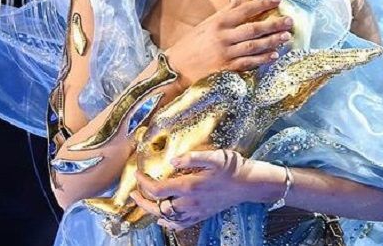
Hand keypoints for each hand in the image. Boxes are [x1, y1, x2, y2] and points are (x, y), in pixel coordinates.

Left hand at [128, 149, 252, 229]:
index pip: (159, 190)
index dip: (144, 183)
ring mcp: (196, 211)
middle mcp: (190, 203)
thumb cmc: (232, 167)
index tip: (137, 174)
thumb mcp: (214, 157)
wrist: (249, 184)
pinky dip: (168, 223)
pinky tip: (163, 220)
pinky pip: (181, 224)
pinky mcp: (202, 215)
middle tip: (132, 193)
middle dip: (143, 201)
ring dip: (153, 212)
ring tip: (143, 203)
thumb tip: (172, 161)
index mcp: (190, 187)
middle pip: (159, 208)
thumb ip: (191, 158)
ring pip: (168, 218)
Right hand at [162, 0, 292, 87]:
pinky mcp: (226, 69)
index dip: (263, 4)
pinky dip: (262, 59)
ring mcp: (225, 53)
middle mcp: (223, 36)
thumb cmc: (191, 44)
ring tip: (286, 37)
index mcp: (218, 22)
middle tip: (290, 21)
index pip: (245, 10)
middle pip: (253, 28)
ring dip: (272, 41)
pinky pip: (248, 63)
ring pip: (254, 46)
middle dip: (273, 24)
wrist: (176, 67)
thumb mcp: (206, 24)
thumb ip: (225, 12)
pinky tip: (274, 55)